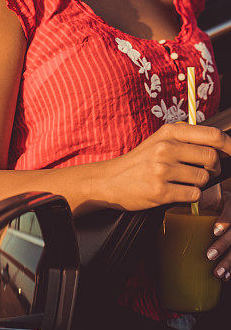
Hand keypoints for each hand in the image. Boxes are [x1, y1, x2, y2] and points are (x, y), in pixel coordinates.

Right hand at [103, 122, 227, 211]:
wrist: (110, 180)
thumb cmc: (140, 161)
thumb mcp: (159, 141)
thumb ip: (186, 139)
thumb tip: (219, 144)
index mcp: (169, 132)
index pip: (212, 135)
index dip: (229, 145)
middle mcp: (166, 148)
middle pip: (211, 157)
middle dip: (213, 168)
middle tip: (203, 172)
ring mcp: (163, 169)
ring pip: (203, 178)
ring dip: (198, 184)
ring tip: (182, 182)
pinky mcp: (161, 191)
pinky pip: (193, 195)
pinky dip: (189, 196)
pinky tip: (176, 192)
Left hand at [206, 189, 230, 281]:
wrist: (226, 202)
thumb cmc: (214, 199)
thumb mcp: (208, 196)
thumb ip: (198, 200)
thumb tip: (178, 202)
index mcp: (229, 204)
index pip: (230, 211)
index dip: (225, 222)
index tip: (215, 231)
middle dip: (222, 246)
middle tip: (209, 255)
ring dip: (229, 262)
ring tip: (217, 273)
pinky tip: (226, 276)